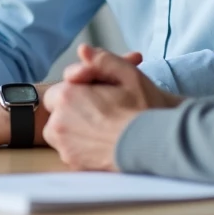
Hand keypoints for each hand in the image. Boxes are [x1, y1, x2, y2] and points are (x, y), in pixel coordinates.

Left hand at [43, 46, 181, 170]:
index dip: (78, 90)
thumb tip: (83, 50)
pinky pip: (70, 150)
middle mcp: (58, 123)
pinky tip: (103, 142)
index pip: (59, 89)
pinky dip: (81, 146)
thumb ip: (101, 60)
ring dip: (75, 128)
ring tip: (102, 127)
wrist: (155, 146)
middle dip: (74, 108)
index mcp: (66, 96)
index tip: (98, 94)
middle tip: (102, 110)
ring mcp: (64, 146)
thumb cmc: (143, 109)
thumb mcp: (128, 74)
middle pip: (58, 111)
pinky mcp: (73, 164)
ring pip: (61, 132)